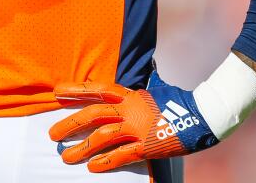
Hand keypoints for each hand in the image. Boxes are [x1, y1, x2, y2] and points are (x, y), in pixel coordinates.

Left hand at [49, 71, 216, 172]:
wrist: (202, 115)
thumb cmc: (177, 103)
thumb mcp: (152, 93)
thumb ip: (133, 96)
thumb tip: (119, 92)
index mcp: (131, 95)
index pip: (98, 89)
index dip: (76, 90)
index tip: (56, 92)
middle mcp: (131, 109)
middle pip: (94, 114)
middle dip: (71, 123)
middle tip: (52, 134)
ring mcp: (138, 128)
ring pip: (103, 137)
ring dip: (82, 148)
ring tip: (66, 157)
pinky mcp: (147, 146)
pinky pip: (122, 155)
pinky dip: (105, 162)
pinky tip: (91, 167)